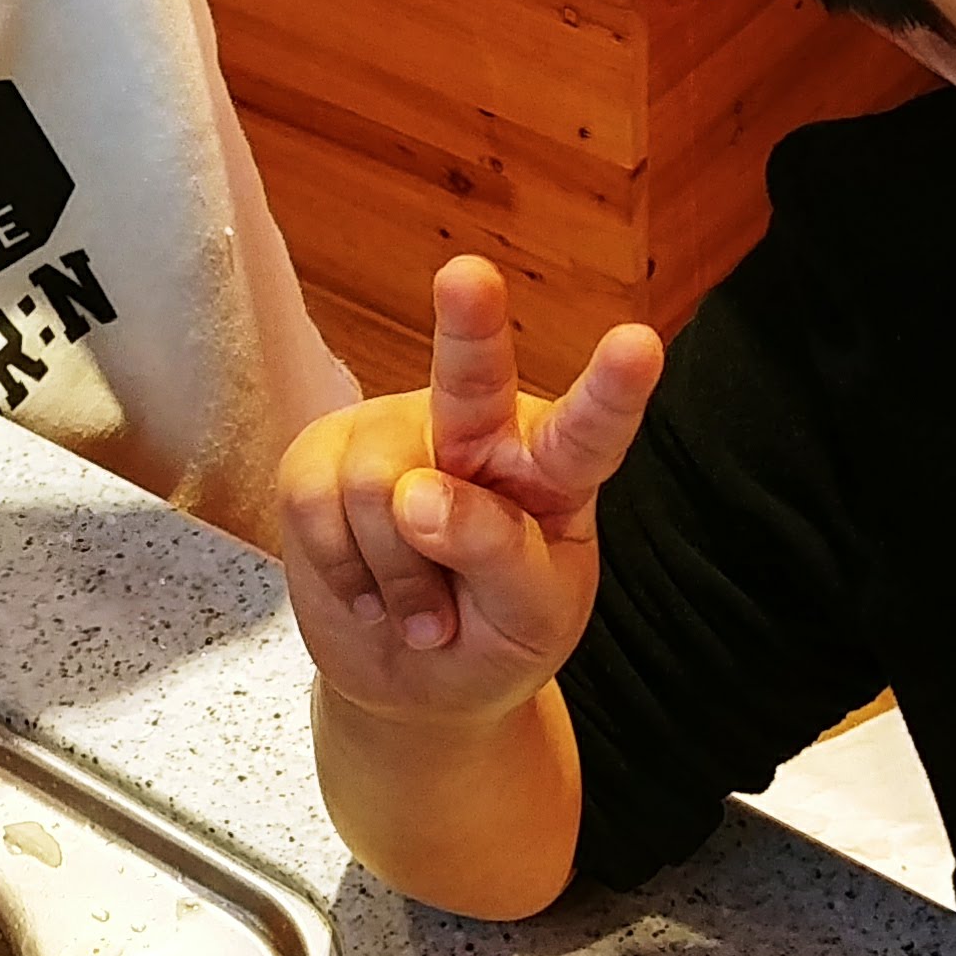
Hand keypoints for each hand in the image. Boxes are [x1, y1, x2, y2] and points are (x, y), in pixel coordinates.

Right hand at [275, 257, 661, 728]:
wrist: (412, 678)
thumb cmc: (494, 638)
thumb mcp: (528, 618)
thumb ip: (497, 555)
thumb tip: (413, 495)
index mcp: (553, 470)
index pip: (588, 433)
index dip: (612, 392)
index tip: (639, 347)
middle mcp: (477, 432)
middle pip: (471, 379)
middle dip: (468, 325)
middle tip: (467, 278)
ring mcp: (396, 436)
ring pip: (379, 490)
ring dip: (397, 578)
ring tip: (418, 612)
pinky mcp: (322, 456)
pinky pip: (317, 506)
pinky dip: (342, 572)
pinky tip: (366, 592)